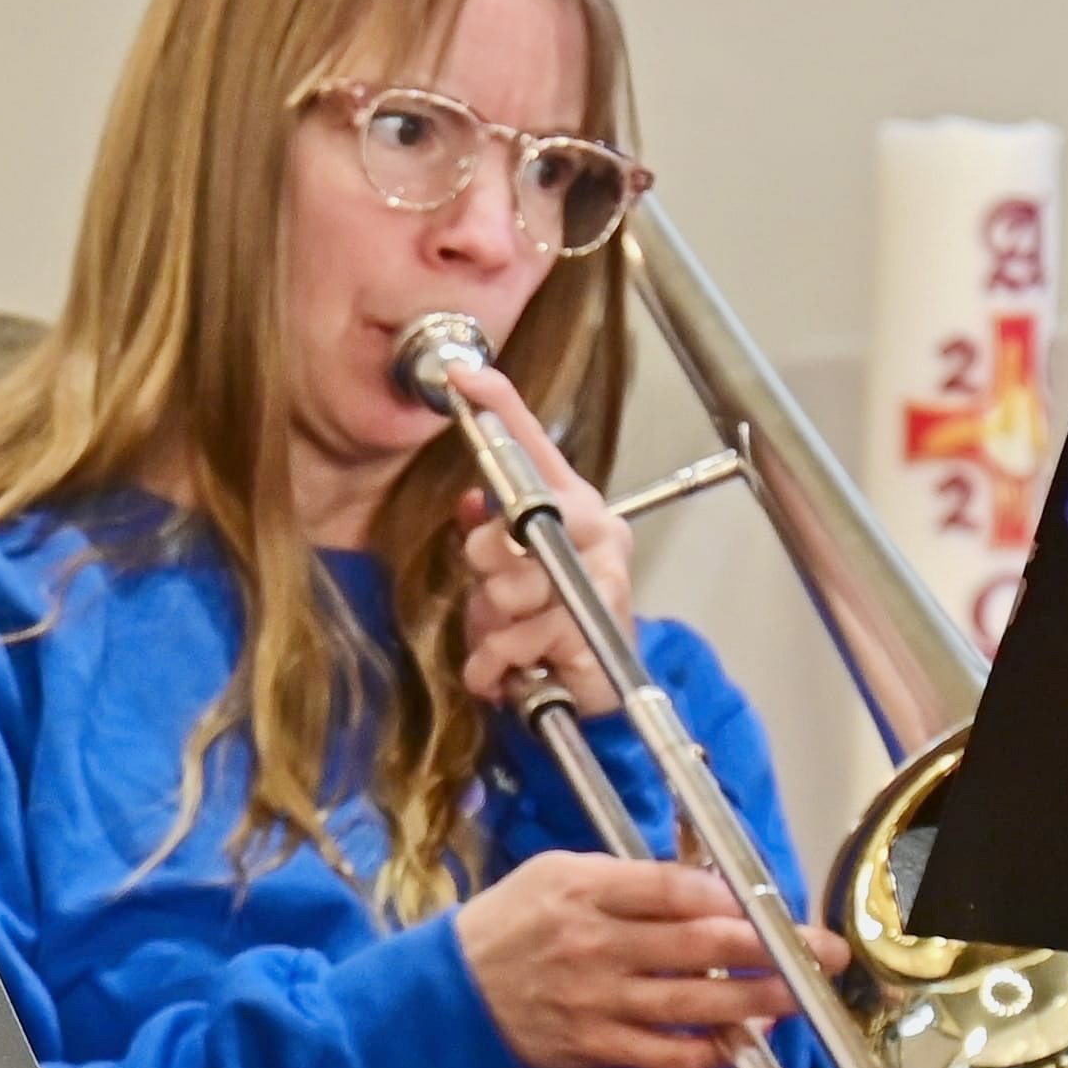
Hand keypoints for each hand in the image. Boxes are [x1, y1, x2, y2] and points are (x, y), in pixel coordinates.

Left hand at [435, 347, 629, 716]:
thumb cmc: (549, 626)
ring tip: (506, 639)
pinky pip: (520, 638)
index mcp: (574, 505)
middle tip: (495, 595)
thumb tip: (471, 500)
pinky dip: (496, 663)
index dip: (500, 406)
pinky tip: (510, 671)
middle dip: (487, 564)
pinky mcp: (598, 627)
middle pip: (516, 519)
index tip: (464, 375)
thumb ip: (490, 533)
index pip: (535, 445)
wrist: (593, 692)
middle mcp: (598, 530)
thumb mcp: (506, 576)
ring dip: (492, 623)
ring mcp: (604, 577)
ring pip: (513, 586)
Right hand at [457, 851, 825, 1067]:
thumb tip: (703, 890)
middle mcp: (595, 945)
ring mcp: (597, 1001)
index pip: (673, 889)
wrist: (446, 996)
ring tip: (804, 1000)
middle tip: (824, 951)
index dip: (729, 898)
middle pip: (700, 945)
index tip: (768, 906)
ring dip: (758, 1003)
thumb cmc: (508, 924)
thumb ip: (625, 881)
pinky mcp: (594, 1047)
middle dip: (771, 948)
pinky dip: (709, 1053)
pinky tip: (742, 1046)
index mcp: (585, 890)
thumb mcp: (555, 875)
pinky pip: (666, 1055)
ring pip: (694, 1003)